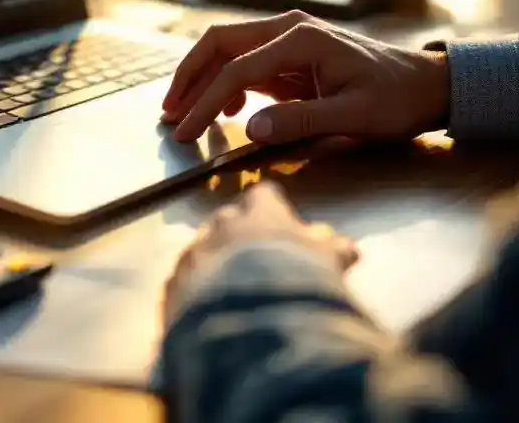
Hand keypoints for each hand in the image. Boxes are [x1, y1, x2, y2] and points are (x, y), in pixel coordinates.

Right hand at [161, 11, 449, 144]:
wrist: (428, 85)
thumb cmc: (396, 99)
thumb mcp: (355, 117)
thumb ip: (300, 121)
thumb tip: (249, 129)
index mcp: (301, 39)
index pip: (236, 69)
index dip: (205, 102)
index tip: (185, 132)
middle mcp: (287, 29)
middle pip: (219, 43)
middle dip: (189, 78)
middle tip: (169, 114)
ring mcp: (287, 38)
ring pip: (226, 50)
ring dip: (201, 80)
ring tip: (184, 114)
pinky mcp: (288, 53)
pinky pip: (244, 62)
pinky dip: (224, 84)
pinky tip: (226, 111)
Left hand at [163, 182, 358, 327]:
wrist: (250, 323)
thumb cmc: (297, 284)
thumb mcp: (327, 265)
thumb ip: (331, 249)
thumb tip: (343, 244)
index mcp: (260, 213)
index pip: (265, 194)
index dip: (273, 207)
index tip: (280, 220)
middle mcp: (222, 224)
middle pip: (228, 218)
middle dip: (240, 233)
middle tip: (256, 258)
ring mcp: (194, 252)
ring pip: (202, 247)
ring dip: (216, 260)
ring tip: (231, 288)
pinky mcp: (174, 283)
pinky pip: (183, 279)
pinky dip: (195, 288)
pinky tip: (208, 308)